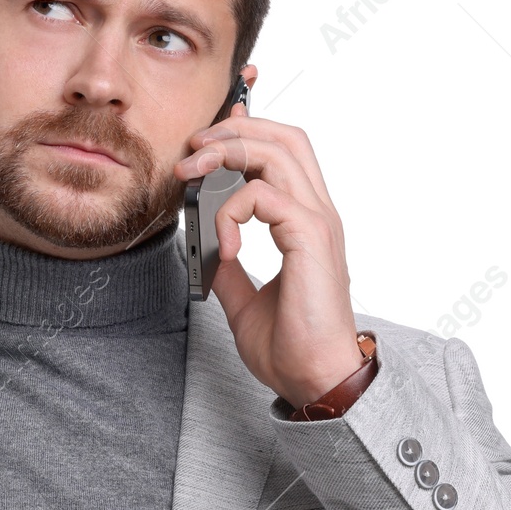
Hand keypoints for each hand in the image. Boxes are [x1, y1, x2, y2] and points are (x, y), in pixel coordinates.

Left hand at [172, 71, 364, 408]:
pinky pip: (263, 196)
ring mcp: (318, 223)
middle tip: (192, 148)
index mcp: (308, 223)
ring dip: (225, 154)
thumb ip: (227, 267)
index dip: (249, 131)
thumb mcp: (244, 300)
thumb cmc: (291, 347)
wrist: (315, 379)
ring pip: (276, 152)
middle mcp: (318, 214)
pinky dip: (231, 212)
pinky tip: (224, 248)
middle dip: (234, 130)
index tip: (209, 135)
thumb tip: (203, 247)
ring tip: (192, 174)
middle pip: (284, 137)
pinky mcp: (310, 238)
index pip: (286, 152)